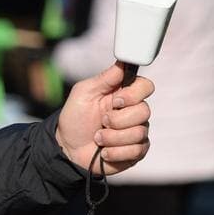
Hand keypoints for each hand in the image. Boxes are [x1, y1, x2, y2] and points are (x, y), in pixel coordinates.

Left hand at [55, 61, 152, 175]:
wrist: (67, 147)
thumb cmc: (75, 118)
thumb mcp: (83, 93)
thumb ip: (105, 78)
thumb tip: (124, 62)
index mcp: (123, 95)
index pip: (146, 87)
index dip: (133, 94)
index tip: (116, 101)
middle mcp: (134, 112)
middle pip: (144, 111)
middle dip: (117, 120)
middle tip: (101, 122)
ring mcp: (137, 132)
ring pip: (139, 133)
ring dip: (112, 137)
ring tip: (98, 138)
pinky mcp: (136, 151)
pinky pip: (137, 150)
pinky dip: (115, 152)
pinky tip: (104, 151)